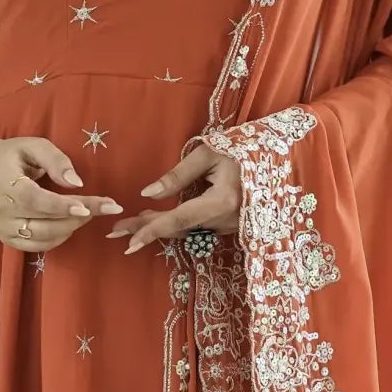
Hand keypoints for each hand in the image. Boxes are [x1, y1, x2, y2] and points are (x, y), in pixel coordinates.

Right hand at [0, 136, 121, 250]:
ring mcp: (2, 229)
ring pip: (44, 237)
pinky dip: (59, 237)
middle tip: (104, 206)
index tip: (90, 208)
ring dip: (71, 227)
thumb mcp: (34, 146)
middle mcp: (1, 212)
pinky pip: (39, 246)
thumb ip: (56, 160)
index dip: (63, 206)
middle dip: (78, 216)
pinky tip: (68, 223)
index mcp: (4, 185)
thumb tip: (76, 183)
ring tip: (86, 211)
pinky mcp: (7, 240)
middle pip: (45, 222)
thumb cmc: (12, 156)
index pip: (36, 200)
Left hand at [105, 141, 239, 255]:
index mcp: (220, 201)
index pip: (178, 219)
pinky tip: (155, 219)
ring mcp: (229, 226)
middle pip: (178, 228)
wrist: (275, 159)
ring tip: (130, 222)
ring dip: (159, 226)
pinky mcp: (229, 225)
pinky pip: (197, 227)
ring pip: (186, 230)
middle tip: (116, 231)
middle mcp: (224, 220)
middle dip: (147, 229)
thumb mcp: (207, 154)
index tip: (129, 241)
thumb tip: (148, 194)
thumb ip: (177, 175)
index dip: (152, 230)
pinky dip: (175, 223)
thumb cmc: (240, 150)